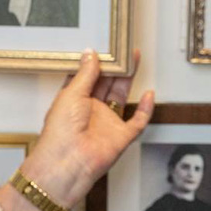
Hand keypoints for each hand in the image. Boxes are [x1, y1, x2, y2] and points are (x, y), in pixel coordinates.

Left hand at [18, 49, 154, 206]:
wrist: (68, 161)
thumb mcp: (72, 94)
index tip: (106, 49)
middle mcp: (91, 111)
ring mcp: (107, 123)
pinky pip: (138, 120)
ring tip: (135, 61)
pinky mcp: (121, 136)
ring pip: (122, 97)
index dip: (97, 64)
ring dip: (129, 80)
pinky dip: (146, 108)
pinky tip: (149, 94)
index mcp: (74, 101)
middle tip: (124, 50)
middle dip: (116, 68)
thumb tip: (91, 53)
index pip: (88, 77)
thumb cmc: (60, 131)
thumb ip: (86, 73)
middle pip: (107, 84)